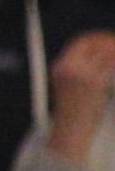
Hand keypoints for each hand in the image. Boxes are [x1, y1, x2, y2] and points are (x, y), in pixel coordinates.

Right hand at [52, 31, 114, 155]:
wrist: (71, 132)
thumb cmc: (75, 113)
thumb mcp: (71, 87)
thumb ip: (83, 69)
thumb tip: (105, 56)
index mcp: (60, 66)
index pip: (80, 41)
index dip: (98, 38)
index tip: (111, 41)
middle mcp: (68, 67)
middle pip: (94, 44)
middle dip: (111, 44)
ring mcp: (81, 74)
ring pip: (107, 54)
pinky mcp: (95, 83)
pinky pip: (112, 66)